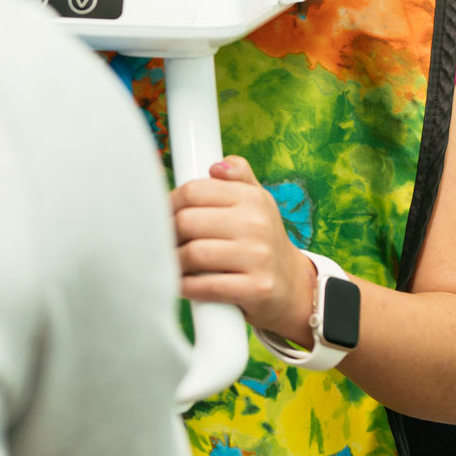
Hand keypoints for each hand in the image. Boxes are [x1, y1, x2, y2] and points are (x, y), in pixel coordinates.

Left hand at [171, 156, 315, 342]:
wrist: (294, 287)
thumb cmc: (262, 241)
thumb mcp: (258, 202)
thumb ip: (238, 177)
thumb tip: (216, 166)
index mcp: (252, 198)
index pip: (194, 191)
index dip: (169, 203)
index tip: (162, 215)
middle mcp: (257, 224)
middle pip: (187, 221)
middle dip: (167, 234)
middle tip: (161, 242)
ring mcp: (258, 257)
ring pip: (193, 254)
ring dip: (173, 262)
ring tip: (169, 263)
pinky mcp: (256, 289)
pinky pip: (206, 286)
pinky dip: (186, 286)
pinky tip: (181, 284)